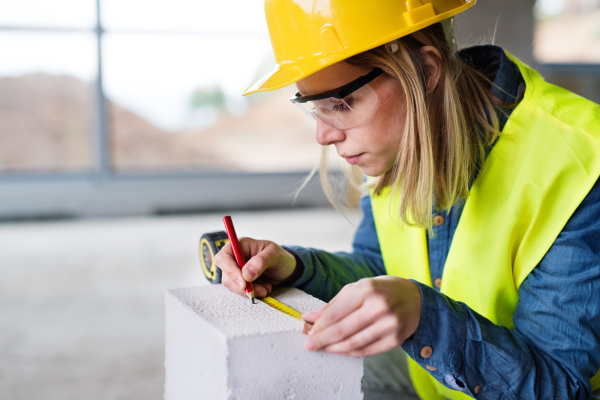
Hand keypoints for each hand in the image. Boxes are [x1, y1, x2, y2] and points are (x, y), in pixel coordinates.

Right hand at [215, 237, 297, 297]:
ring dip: (249, 291)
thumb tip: (246, 273)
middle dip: (242, 285)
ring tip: (266, 288)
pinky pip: (240, 291)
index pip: (224, 257)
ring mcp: (237, 270)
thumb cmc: (280, 257)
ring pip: (232, 285)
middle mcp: (235, 257)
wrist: (287, 269)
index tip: (243, 283)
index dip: (230, 271)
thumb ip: (261, 261)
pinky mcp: (242, 282)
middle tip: (260, 290)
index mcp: (241, 245)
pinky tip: (264, 289)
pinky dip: (253, 293)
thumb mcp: (275, 255)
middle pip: (226, 274)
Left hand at [301, 276, 420, 356]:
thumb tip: (309, 318)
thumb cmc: (381, 291)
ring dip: (335, 348)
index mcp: (366, 289)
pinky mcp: (395, 339)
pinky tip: (341, 350)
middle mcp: (379, 306)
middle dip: (322, 340)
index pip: (336, 313)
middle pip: (342, 330)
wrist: (416, 299)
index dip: (319, 325)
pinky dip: (351, 352)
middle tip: (310, 345)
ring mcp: (389, 324)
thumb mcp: (357, 289)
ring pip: (354, 343)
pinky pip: (367, 350)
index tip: (309, 332)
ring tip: (324, 348)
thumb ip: (334, 304)